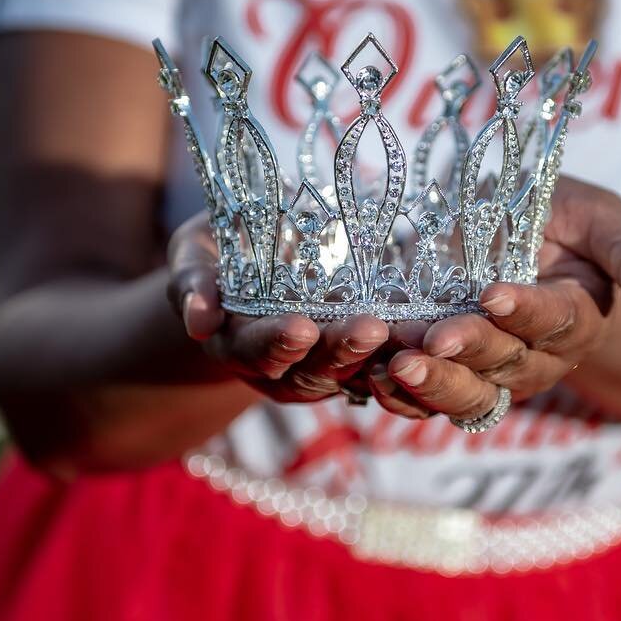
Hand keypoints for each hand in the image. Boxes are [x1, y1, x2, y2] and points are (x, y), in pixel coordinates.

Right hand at [166, 211, 388, 402]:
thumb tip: (198, 320)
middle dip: (339, 351)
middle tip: (370, 329)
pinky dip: (403, 354)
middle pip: (309, 370)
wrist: (261, 254)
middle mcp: (277, 367)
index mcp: (235, 343)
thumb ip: (193, 280)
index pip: (255, 350)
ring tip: (407, 332)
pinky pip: (380, 365)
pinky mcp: (354, 361)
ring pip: (351, 374)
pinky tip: (428, 335)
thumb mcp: (196, 252)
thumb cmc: (221, 247)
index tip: (301, 327)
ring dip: (379, 356)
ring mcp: (318, 368)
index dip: (276, 342)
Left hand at [372, 178, 620, 421]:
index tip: (493, 293)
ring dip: (432, 384)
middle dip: (470, 351)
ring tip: (398, 364)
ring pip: (466, 393)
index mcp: (579, 316)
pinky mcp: (447, 375)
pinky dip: (397, 393)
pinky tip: (371, 372)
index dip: (526, 311)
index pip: (557, 320)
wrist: (515, 234)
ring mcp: (490, 372)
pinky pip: (424, 398)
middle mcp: (537, 355)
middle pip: (506, 363)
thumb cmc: (564, 219)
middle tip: (435, 338)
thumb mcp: (601, 218)